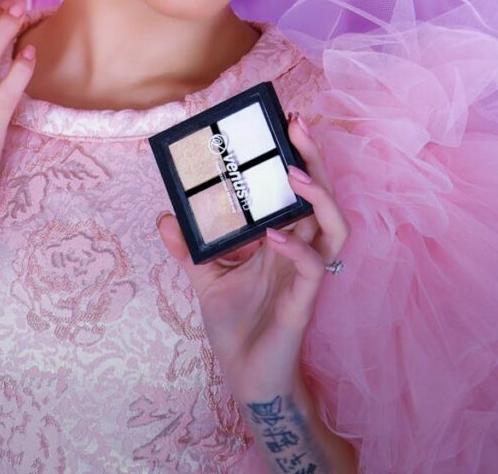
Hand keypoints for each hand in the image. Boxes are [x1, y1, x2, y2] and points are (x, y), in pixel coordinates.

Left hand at [156, 114, 349, 400]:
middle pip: (323, 195)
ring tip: (293, 173)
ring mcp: (305, 273)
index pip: (299, 187)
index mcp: (282, 236)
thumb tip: (163, 216)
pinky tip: (274, 237)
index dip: (299, 154)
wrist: (246, 376)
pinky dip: (297, 250)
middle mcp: (300, 248)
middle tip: (297, 124)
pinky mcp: (303, 302)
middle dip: (315, 158)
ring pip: (333, 227)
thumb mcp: (205, 276)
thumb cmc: (236, 323)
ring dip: (318, 196)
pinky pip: (312, 269)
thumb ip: (188, 246)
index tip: (285, 120)